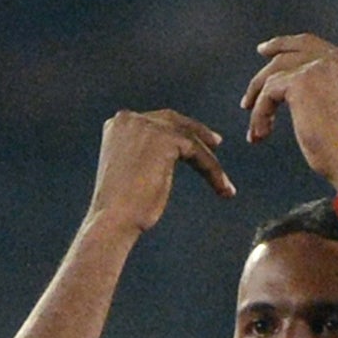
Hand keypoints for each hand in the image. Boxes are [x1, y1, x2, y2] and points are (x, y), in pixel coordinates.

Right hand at [85, 109, 235, 235]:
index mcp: (117, 124)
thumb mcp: (129, 172)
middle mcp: (130, 119)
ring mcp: (148, 126)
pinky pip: (198, 152)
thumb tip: (165, 158)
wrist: (113, 218)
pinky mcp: (166, 138)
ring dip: (208, 161)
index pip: (154, 121)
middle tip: (216, 143)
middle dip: (196, 132)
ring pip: (188, 138)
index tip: (194, 142)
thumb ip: (143, 156)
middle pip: (173, 121)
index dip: (176, 131)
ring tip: (224, 184)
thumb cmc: (119, 209)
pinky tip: (222, 189)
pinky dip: (212, 170)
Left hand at [241, 34, 337, 189]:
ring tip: (256, 131)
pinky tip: (261, 135)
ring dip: (259, 103)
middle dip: (265, 63)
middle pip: (291, 51)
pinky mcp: (300, 81)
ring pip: (274, 74)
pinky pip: (268, 93)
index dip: (286, 46)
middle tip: (251, 85)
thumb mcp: (336, 108)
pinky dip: (260, 115)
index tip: (267, 53)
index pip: (311, 45)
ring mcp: (318, 67)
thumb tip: (289, 91)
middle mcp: (335, 59)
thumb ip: (320, 90)